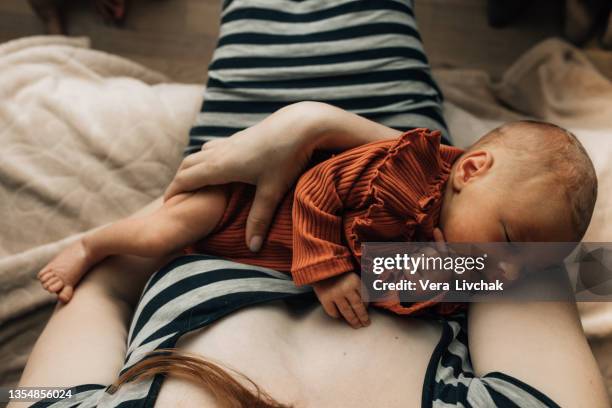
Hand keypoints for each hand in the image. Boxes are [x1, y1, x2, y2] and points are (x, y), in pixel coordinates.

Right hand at [164, 103, 320, 251]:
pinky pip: (214, 148)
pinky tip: (220, 167)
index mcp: (220, 166)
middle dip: (179, 181)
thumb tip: (251, 248)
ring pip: (201, 154)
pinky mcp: (241, 137)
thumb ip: (259, 219)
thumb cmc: (286, 157)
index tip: (166, 207)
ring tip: (194, 184)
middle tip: (175, 199)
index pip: (186, 179)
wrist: (300, 124)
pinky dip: (207, 159)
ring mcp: (230, 142)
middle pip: (188, 164)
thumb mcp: (271, 191)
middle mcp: (220, 152)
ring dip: (193, 168)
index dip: (173, 193)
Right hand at [312, 273, 369, 328]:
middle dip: (363, 317)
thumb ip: (359, 287)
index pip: (365, 298)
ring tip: (356, 325)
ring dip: (353, 320)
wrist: (319, 268)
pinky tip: (341, 316)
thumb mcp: (352, 275)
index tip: (367, 312)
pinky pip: (333, 312)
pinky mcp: (324, 298)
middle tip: (365, 323)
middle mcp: (345, 288)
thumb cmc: (338, 272)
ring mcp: (334, 294)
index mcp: (355, 280)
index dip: (367, 307)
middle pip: (357, 307)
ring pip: (346, 312)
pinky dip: (337, 316)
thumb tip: (366, 305)